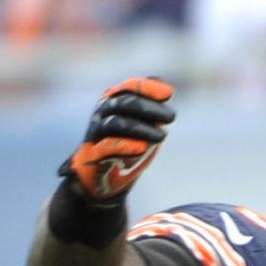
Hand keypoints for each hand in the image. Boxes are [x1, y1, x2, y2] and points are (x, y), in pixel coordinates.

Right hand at [59, 76, 174, 203]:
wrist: (105, 177)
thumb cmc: (128, 145)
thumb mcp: (143, 125)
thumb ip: (152, 107)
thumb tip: (166, 89)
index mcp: (113, 101)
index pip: (128, 88)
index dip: (147, 88)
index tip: (169, 94)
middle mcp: (102, 113)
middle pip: (123, 103)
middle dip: (150, 108)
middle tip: (172, 117)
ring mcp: (96, 133)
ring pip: (116, 123)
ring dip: (142, 128)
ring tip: (162, 136)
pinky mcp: (94, 154)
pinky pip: (107, 147)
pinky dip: (125, 146)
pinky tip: (141, 148)